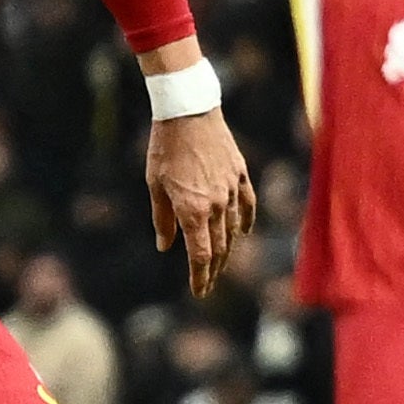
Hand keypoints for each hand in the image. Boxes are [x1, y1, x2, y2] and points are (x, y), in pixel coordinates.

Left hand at [147, 107, 259, 297]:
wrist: (188, 112)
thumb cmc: (164, 148)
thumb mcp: (154, 185)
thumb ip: (162, 218)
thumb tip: (165, 246)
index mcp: (193, 210)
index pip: (200, 255)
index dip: (200, 277)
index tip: (199, 292)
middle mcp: (217, 205)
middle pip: (219, 247)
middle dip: (213, 269)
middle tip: (207, 283)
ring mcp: (232, 189)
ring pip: (234, 229)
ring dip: (228, 250)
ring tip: (220, 263)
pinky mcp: (241, 174)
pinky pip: (248, 205)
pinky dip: (245, 221)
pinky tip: (242, 232)